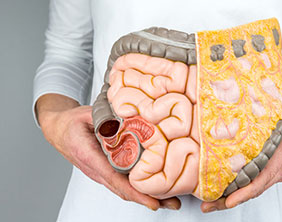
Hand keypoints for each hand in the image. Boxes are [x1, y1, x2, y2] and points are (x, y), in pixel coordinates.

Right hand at [37, 94, 180, 210]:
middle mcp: (96, 170)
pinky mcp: (106, 172)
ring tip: (171, 199)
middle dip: (149, 199)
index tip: (153, 201)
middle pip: (124, 190)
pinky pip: (124, 183)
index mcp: (90, 157)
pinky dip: (140, 188)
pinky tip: (156, 188)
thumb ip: (107, 118)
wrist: (59, 130)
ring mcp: (101, 174)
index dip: (136, 192)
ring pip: (125, 189)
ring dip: (147, 195)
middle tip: (173, 203)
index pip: (115, 179)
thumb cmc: (72, 123)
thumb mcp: (87, 115)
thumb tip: (131, 118)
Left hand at [201, 101, 281, 212]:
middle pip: (255, 189)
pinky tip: (228, 189)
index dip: (244, 191)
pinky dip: (244, 189)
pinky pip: (260, 182)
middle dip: (229, 200)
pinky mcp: (279, 171)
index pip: (263, 177)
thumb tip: (240, 106)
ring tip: (212, 201)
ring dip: (234, 196)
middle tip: (208, 205)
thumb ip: (266, 112)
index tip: (228, 200)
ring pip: (256, 188)